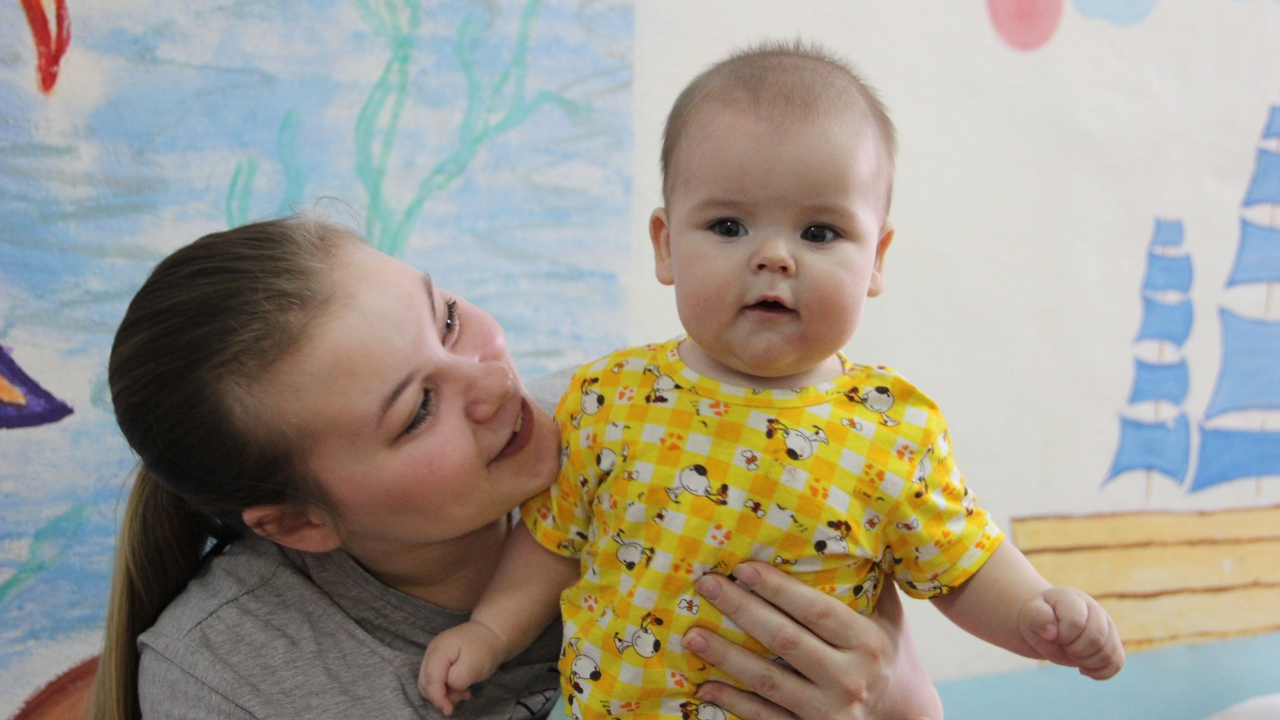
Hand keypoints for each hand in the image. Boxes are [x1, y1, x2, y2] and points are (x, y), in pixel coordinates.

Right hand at [419, 621, 507, 714]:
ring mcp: (433, 656)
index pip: (431, 679)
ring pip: (428, 683)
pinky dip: (445, 688)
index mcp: (439, 649)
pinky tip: (461, 689)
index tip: (449, 710)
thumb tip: (448, 692)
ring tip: (463, 693)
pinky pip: (435, 680)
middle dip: (440, 696)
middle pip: (425, 682)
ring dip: (443, 693)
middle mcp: (432, 652)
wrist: (491, 633)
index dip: (437, 697)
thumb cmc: (484, 648)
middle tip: (462, 697)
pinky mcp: (438, 661)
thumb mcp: (475, 664)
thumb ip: (458, 679)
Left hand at [683, 561, 939, 719]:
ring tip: (692, 635)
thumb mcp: (890, 616)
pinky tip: (703, 685)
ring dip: (726, 657)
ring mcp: (829, 710)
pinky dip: (733, 702)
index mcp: (868, 642)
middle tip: (707, 585)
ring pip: (768, 681)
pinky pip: (765, 718)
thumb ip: (872, 578)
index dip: (778, 589)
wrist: (905, 716)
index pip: (816, 610)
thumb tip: (854, 521)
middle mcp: (849, 678)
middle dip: (742, 611)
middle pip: (785, 641)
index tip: (743, 567)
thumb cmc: (889, 652)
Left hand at [1017, 586, 1124, 679]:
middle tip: (1063, 646)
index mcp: (1073, 599)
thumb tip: (1052, 632)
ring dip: (1087, 662)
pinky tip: (1083, 669)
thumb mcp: (1030, 615)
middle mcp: (1095, 610)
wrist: (1046, 625)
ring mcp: (1107, 627)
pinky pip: (1117, 663)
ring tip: (1072, 656)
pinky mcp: (1112, 644)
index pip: (1076, 621)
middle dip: (1075, 650)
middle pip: (1096, 638)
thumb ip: (1038, 617)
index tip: (1053, 635)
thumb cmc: (1037, 619)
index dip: (1064, 636)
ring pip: (1109, 653)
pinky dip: (1099, 672)